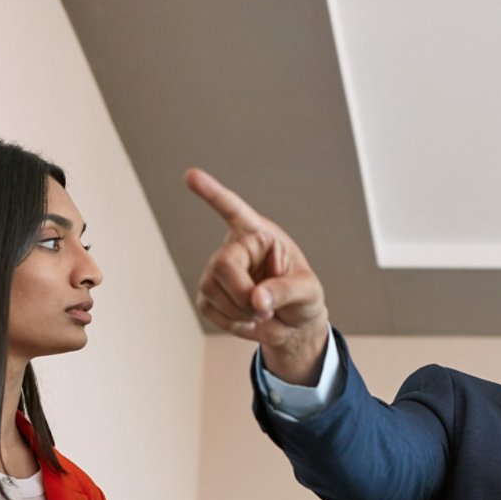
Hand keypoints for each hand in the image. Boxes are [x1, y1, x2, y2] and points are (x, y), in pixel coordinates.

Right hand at [185, 167, 329, 381]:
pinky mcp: (208, 294)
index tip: (192, 175)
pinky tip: (248, 320)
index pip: (234, 210)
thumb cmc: (303, 298)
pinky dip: (232, 323)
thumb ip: (286, 291)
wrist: (293, 323)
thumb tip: (257, 300)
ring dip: (240, 312)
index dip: (212, 194)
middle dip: (242, 295)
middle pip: (222, 266)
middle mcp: (235, 248)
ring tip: (262, 313)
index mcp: (260, 235)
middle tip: (265, 310)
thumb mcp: (308, 291)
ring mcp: (217, 271)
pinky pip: (210, 310)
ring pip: (212, 290)